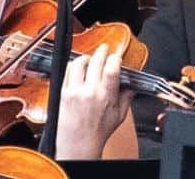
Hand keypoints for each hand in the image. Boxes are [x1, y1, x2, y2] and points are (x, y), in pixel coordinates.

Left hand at [55, 40, 135, 159]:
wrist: (78, 145)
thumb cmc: (97, 133)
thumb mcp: (119, 115)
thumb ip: (127, 97)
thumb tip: (132, 85)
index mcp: (106, 96)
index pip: (112, 67)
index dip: (115, 57)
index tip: (116, 56)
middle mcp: (89, 92)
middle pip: (95, 61)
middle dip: (101, 52)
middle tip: (104, 49)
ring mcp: (74, 92)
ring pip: (77, 64)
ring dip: (85, 58)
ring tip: (89, 58)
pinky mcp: (63, 95)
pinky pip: (66, 74)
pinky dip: (72, 67)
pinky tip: (77, 68)